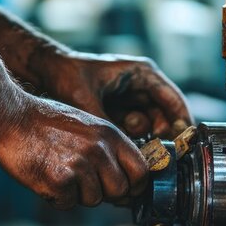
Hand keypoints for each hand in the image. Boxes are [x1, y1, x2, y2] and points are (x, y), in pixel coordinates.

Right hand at [0, 93, 148, 209]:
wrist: (10, 115)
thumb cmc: (46, 123)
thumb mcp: (88, 127)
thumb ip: (109, 152)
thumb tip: (126, 186)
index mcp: (111, 135)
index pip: (142, 171)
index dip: (135, 186)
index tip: (124, 189)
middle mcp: (100, 150)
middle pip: (120, 191)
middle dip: (104, 193)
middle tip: (82, 181)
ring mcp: (80, 165)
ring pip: (93, 200)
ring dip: (77, 194)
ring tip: (58, 171)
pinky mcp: (59, 180)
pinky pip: (67, 204)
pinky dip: (56, 197)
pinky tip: (44, 176)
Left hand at [42, 53, 192, 138]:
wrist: (44, 70)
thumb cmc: (67, 76)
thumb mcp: (88, 101)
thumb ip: (108, 126)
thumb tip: (125, 153)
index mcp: (142, 73)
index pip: (173, 100)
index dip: (181, 123)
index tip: (181, 144)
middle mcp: (141, 85)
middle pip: (164, 116)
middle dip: (159, 136)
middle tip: (152, 155)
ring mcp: (131, 98)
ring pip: (149, 126)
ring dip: (142, 139)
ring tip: (129, 148)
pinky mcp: (120, 110)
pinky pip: (133, 130)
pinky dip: (130, 140)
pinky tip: (120, 148)